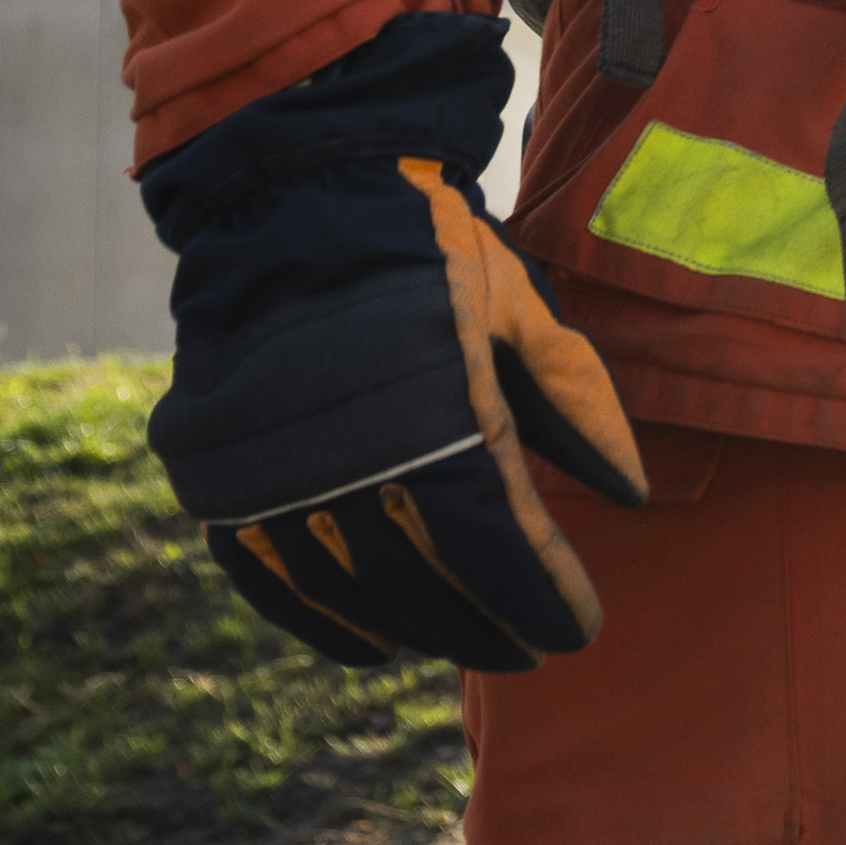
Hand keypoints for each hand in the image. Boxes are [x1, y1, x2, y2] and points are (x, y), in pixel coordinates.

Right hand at [139, 17, 647, 675]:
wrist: (292, 196)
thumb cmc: (428, 248)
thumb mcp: (520, 307)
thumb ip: (576, 401)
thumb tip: (628, 496)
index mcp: (436, 409)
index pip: (499, 543)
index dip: (541, 596)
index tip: (579, 630)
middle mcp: (348, 452)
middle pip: (428, 578)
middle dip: (488, 623)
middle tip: (528, 648)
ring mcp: (272, 469)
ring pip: (353, 588)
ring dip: (417, 628)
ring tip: (466, 642)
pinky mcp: (216, 476)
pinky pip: (269, 576)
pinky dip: (322, 620)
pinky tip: (373, 646)